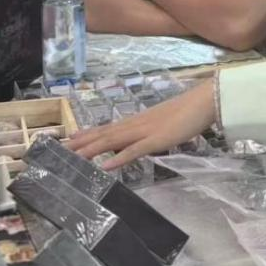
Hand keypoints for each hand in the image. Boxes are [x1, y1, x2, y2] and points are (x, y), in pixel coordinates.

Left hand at [67, 79, 215, 169]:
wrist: (205, 101)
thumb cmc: (189, 111)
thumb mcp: (165, 124)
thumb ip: (150, 132)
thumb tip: (140, 141)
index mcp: (139, 121)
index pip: (108, 128)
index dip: (89, 134)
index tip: (70, 140)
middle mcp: (137, 124)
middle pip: (104, 134)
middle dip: (82, 142)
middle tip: (60, 150)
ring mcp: (145, 131)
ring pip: (113, 140)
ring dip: (91, 148)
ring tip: (73, 156)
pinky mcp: (157, 139)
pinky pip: (135, 150)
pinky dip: (119, 157)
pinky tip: (105, 165)